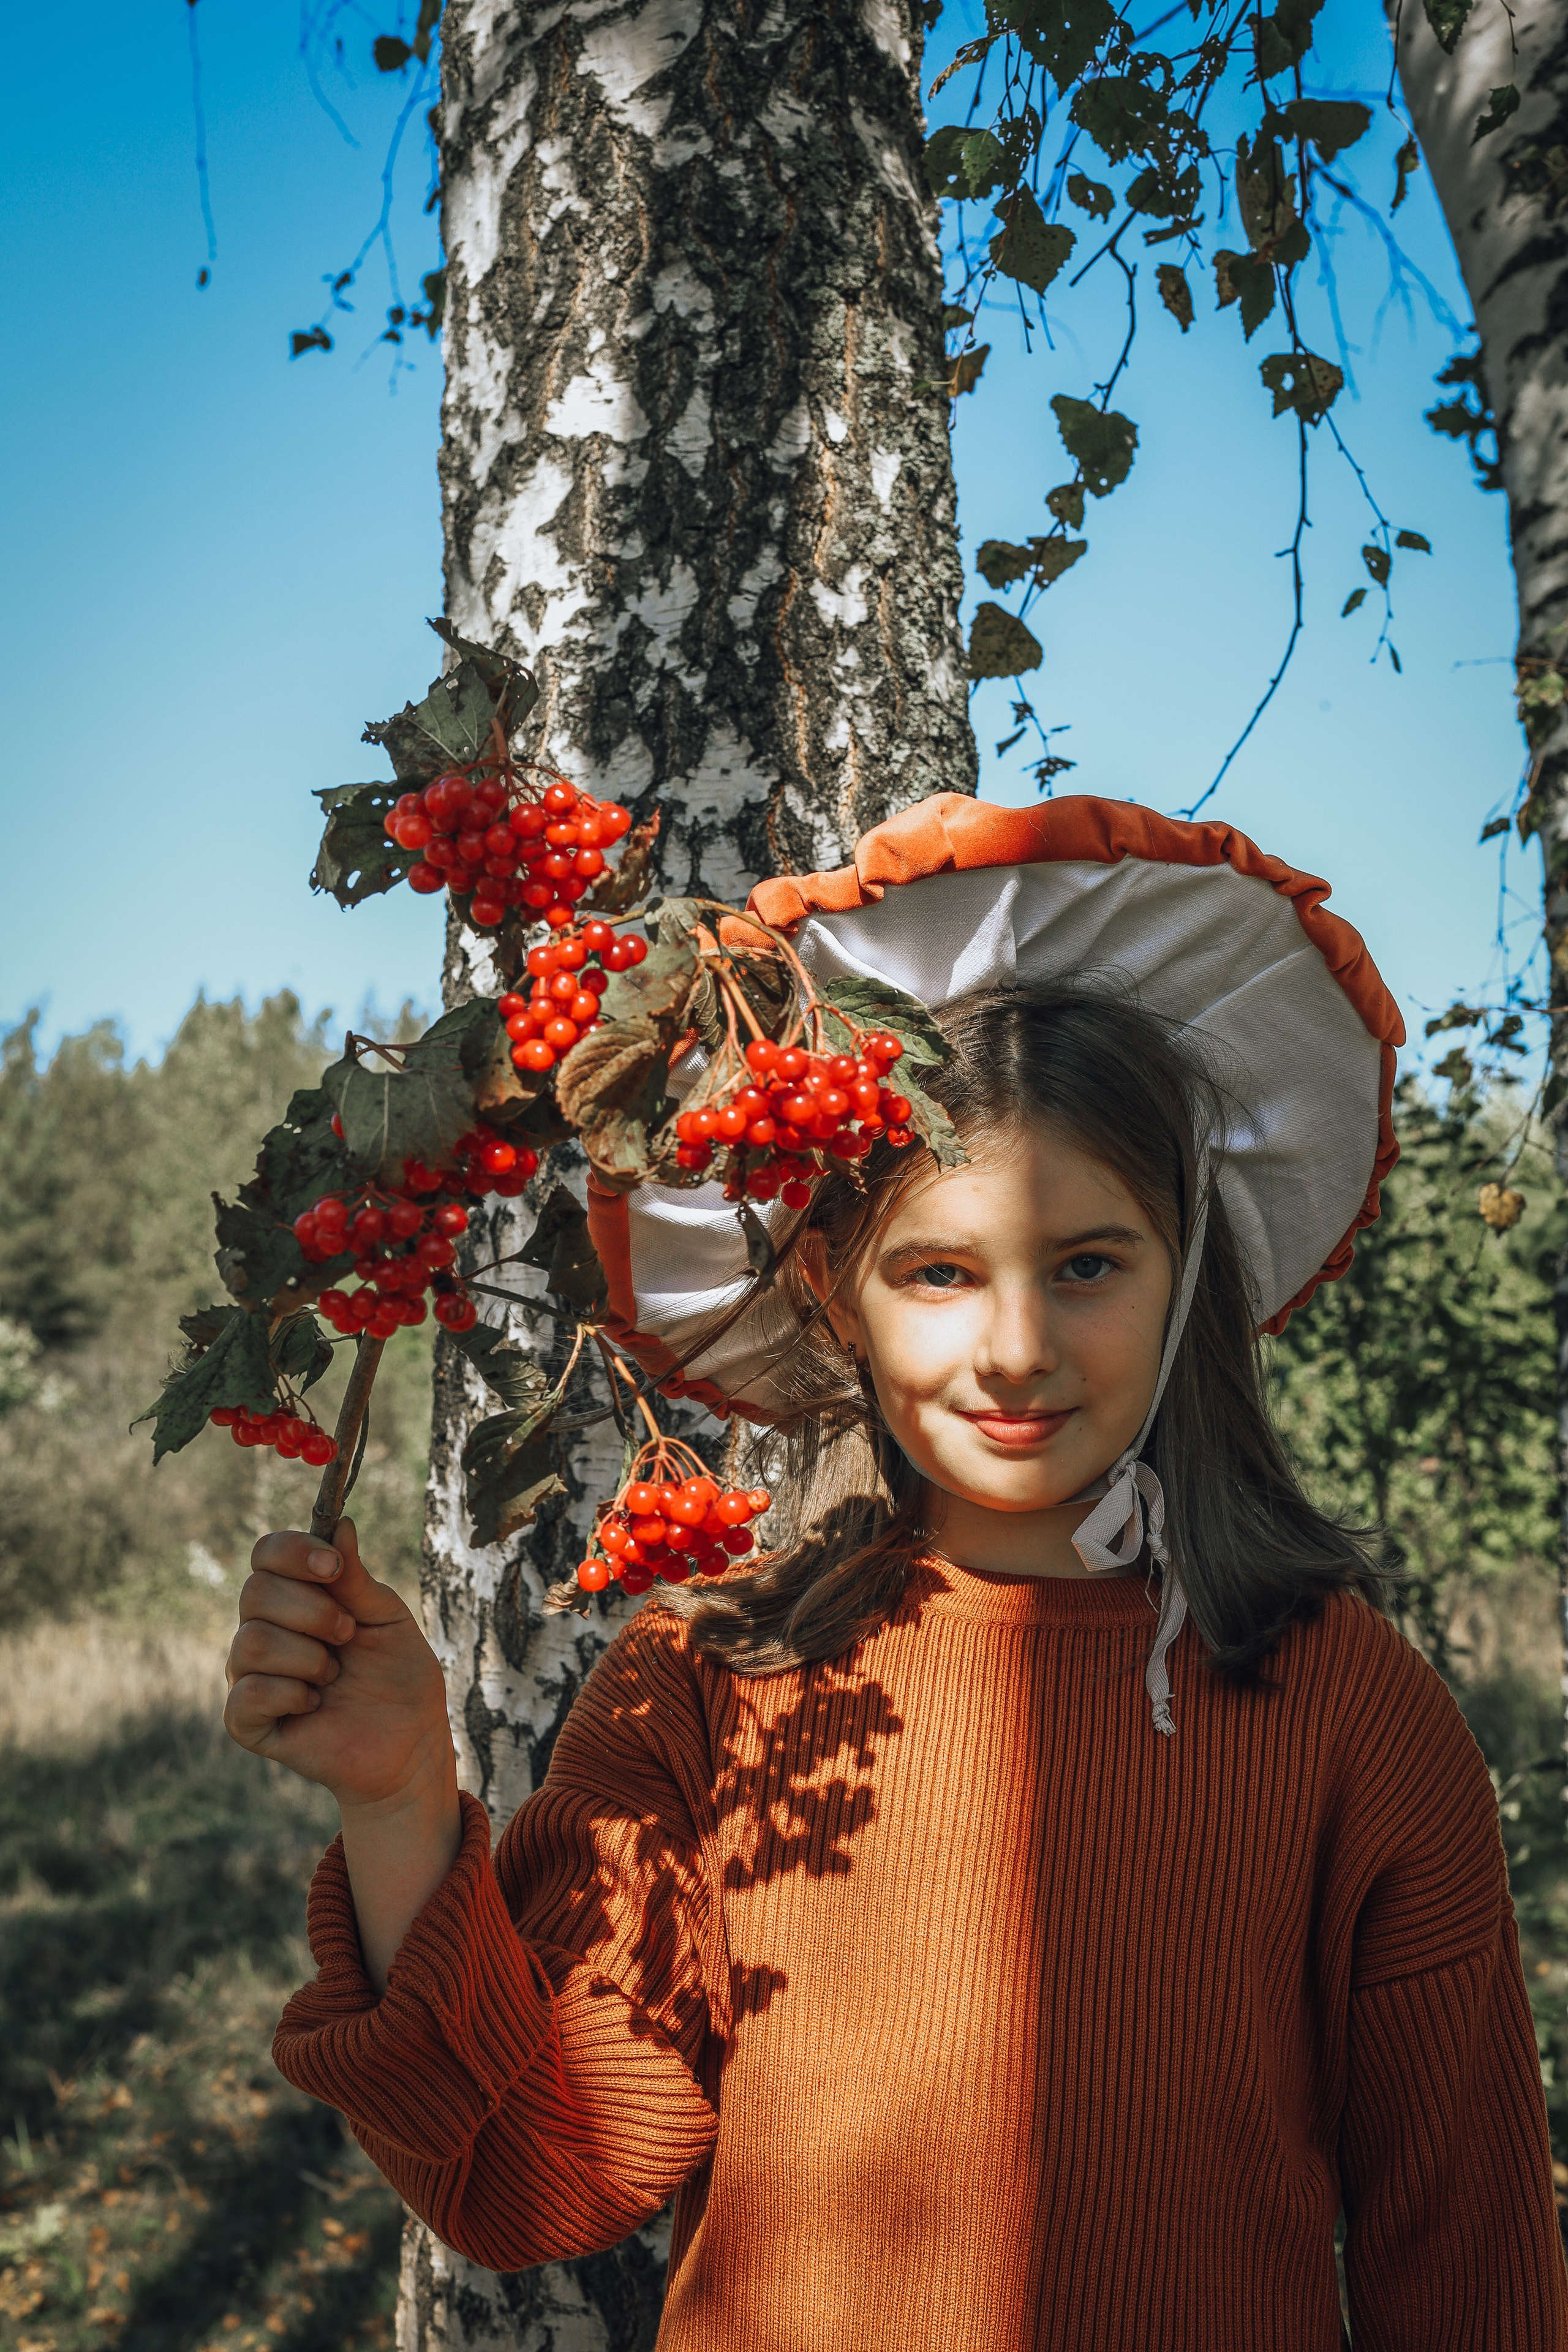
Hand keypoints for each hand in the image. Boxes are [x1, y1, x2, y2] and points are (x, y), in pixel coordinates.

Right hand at [225, 1518, 454, 1814]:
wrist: (410, 1744)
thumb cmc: (399, 1677)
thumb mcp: (388, 1619)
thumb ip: (358, 1578)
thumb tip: (340, 1524)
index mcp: (296, 1596)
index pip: (266, 1553)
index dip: (294, 1552)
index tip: (334, 1568)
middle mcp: (264, 1629)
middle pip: (255, 1592)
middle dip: (313, 1611)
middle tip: (348, 1635)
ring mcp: (250, 1676)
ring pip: (251, 1642)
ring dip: (308, 1657)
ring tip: (335, 1674)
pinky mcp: (247, 1722)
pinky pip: (247, 1695)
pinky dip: (291, 1695)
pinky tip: (316, 1704)